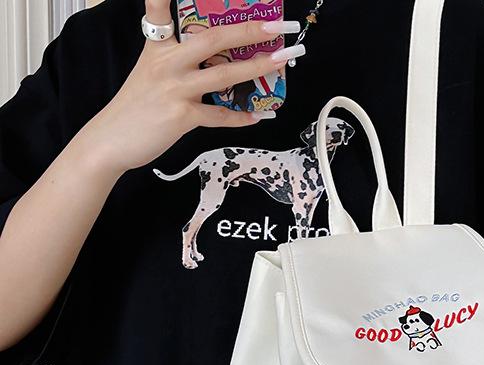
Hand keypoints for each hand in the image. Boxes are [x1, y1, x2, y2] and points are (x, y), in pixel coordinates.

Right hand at [76, 0, 304, 177]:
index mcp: (156, 48)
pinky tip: (258, 116)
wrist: (111, 140)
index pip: (159, 12)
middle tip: (276, 25)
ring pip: (224, 75)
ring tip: (282, 61)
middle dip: (247, 30)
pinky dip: (241, 117)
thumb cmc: (135, 108)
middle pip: (212, 40)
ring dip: (257, 67)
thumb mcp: (150, 73)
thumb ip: (178, 63)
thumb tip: (217, 62)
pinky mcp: (181, 116)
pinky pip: (220, 115)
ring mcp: (175, 89)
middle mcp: (167, 63)